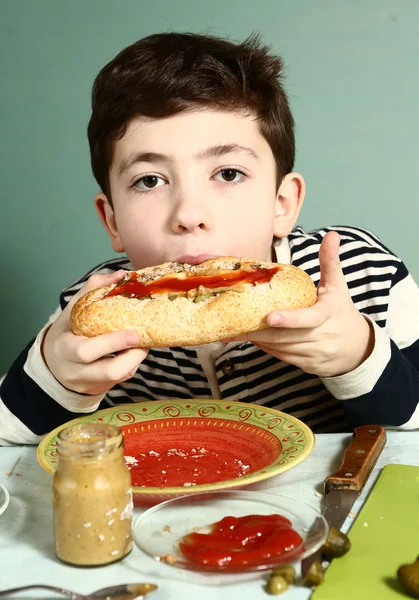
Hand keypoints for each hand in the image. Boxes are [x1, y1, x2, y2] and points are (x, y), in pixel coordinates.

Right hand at [43, 270, 147, 394]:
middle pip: (109, 371)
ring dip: (136, 359)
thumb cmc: (67, 333)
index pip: (86, 351)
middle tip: (145, 339)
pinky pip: (122, 378)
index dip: (112, 343)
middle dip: (132, 356)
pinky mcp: (102, 387)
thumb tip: (119, 275)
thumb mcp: (71, 311)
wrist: (55, 365)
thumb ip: (92, 290)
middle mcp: (77, 370)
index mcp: (65, 349)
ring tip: (144, 342)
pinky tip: (136, 349)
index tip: (133, 333)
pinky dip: (132, 363)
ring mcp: (91, 382)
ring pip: (119, 377)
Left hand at [229, 232, 373, 377]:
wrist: (358, 349)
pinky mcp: (306, 364)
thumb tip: (331, 235)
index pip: (309, 318)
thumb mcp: (338, 286)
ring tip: (233, 329)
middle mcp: (322, 337)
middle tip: (233, 321)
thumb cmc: (342, 313)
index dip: (290, 319)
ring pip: (280, 348)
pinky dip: (264, 347)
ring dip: (257, 339)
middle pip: (286, 336)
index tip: (269, 316)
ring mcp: (314, 353)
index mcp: (329, 314)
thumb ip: (330, 262)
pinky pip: (280, 356)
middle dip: (258, 330)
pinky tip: (250, 336)